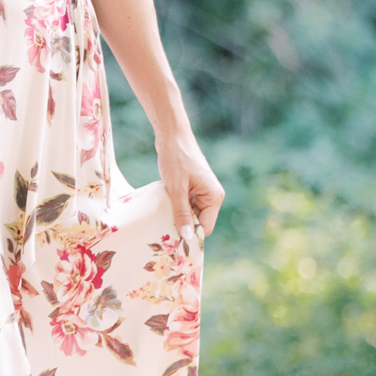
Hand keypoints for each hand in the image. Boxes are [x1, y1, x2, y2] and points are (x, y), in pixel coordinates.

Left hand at [155, 125, 223, 242]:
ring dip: (177, 216)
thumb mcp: (176, 189)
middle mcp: (212, 196)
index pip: (205, 228)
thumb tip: (188, 237)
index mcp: (214, 197)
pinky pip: (186, 205)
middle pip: (198, 222)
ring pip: (191, 214)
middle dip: (183, 226)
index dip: (190, 235)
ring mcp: (202, 192)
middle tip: (163, 229)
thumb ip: (182, 213)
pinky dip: (176, 207)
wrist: (172, 135)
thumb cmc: (176, 159)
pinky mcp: (193, 188)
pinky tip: (163, 206)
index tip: (171, 241)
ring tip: (161, 217)